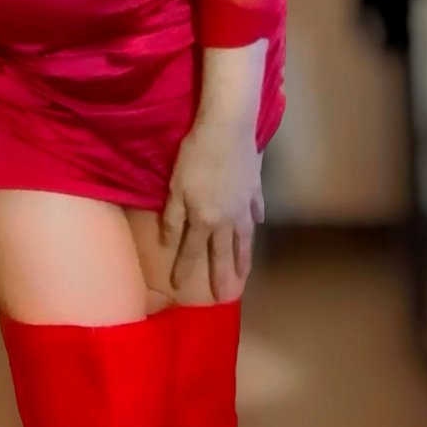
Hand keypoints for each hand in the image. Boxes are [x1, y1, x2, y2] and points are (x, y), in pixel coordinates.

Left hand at [161, 115, 263, 302]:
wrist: (228, 129)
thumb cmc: (196, 156)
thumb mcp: (176, 187)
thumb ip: (173, 217)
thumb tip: (168, 243)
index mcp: (204, 219)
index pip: (192, 250)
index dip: (184, 269)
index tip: (179, 288)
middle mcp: (227, 219)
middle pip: (223, 252)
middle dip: (222, 275)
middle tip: (226, 296)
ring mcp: (244, 204)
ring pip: (245, 237)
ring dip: (244, 257)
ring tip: (245, 273)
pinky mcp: (255, 187)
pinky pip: (257, 209)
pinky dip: (257, 219)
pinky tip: (258, 224)